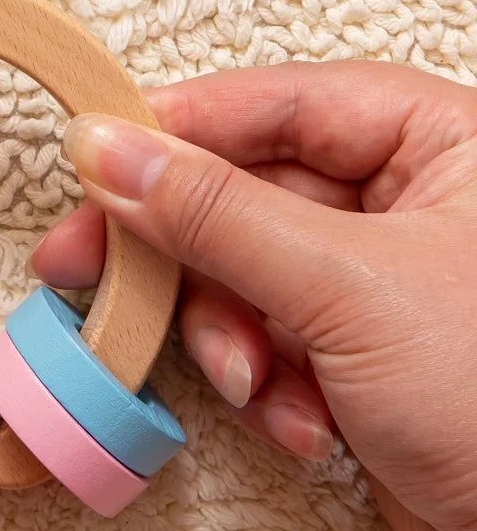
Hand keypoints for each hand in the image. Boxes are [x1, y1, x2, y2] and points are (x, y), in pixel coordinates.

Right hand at [33, 60, 476, 530]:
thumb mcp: (346, 288)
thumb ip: (213, 212)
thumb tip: (107, 149)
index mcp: (442, 145)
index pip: (276, 104)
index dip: (178, 128)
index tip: (93, 157)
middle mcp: (414, 202)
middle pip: (246, 190)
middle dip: (185, 254)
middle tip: (89, 268)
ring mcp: (386, 282)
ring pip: (245, 272)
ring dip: (230, 336)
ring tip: (249, 381)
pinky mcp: (366, 356)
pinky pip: (271, 339)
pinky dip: (267, 384)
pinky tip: (303, 426)